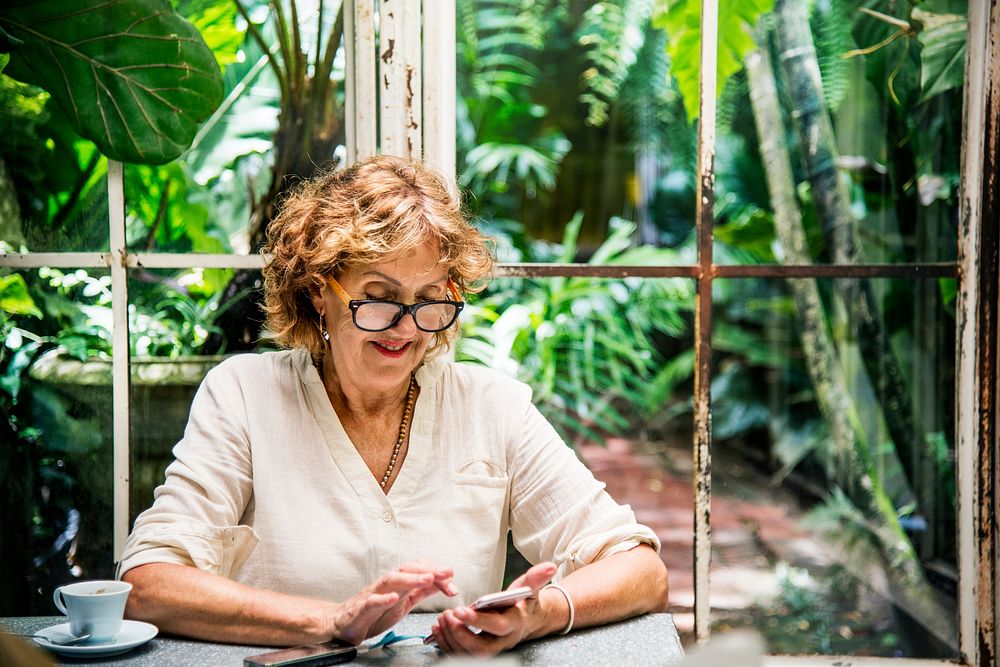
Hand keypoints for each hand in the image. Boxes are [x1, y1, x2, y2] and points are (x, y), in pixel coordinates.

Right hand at [330, 561, 456, 644]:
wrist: (342, 626)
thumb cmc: (372, 614)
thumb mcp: (403, 603)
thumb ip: (420, 592)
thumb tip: (441, 583)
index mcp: (399, 585)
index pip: (419, 571)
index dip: (437, 573)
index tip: (453, 581)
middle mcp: (387, 585)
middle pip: (408, 569)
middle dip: (429, 570)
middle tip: (447, 574)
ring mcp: (373, 594)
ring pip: (392, 580)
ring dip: (411, 578)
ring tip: (428, 579)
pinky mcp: (361, 608)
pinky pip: (372, 601)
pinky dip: (383, 598)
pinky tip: (393, 597)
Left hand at [429, 561, 557, 656]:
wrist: (528, 621)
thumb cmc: (524, 603)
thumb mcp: (530, 589)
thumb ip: (536, 578)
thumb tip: (550, 566)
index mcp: (515, 624)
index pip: (497, 626)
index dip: (478, 621)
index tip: (460, 609)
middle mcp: (503, 641)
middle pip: (481, 649)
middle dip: (461, 634)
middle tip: (447, 616)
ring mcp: (492, 649)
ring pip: (469, 654)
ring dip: (451, 639)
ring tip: (441, 620)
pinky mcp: (480, 651)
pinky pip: (461, 655)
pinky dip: (447, 645)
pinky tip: (439, 629)